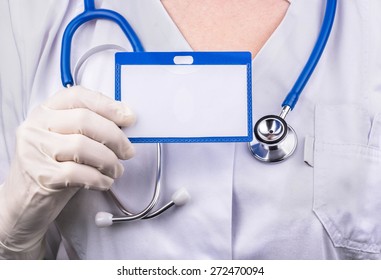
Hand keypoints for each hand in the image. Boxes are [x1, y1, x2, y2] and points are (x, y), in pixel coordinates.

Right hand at [0, 86, 134, 258]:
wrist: (25, 200)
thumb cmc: (55, 166)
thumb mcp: (69, 140)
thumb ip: (92, 127)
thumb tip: (127, 119)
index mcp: (45, 111)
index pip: (78, 96)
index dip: (107, 105)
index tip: (129, 117)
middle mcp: (36, 126)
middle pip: (84, 120)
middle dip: (114, 136)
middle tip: (128, 151)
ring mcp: (35, 151)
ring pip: (82, 146)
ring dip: (109, 160)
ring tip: (116, 170)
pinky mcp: (41, 175)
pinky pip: (79, 173)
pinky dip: (99, 178)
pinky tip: (105, 181)